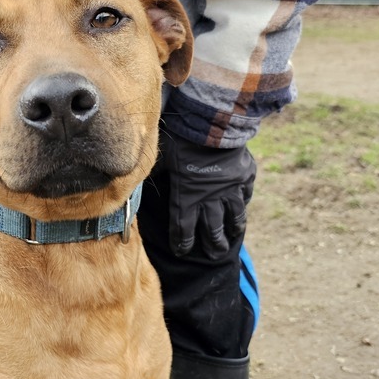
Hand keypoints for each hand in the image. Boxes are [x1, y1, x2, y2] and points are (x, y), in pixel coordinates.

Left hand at [158, 134, 255, 258]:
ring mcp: (231, 189)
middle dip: (212, 244)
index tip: (181, 252)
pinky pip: (245, 194)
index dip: (182, 242)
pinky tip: (242, 207)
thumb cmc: (181, 140)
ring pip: (234, 217)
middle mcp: (210, 199)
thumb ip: (152, 173)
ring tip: (232, 239)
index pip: (183, 228)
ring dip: (232, 230)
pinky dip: (243, 202)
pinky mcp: (246, 176)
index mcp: (187, 198)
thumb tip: (133, 180)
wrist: (212, 124)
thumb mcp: (161, 158)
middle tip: (213, 255)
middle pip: (212, 229)